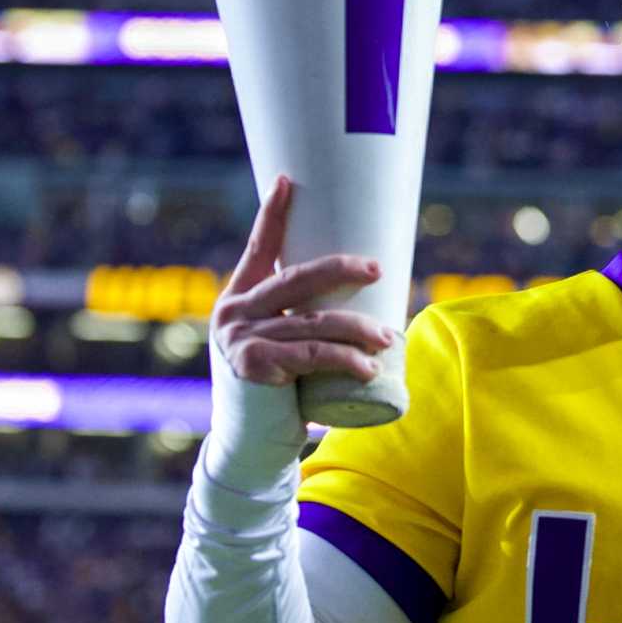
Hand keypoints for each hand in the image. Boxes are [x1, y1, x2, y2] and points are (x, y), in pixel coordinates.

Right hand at [214, 176, 395, 388]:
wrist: (249, 442)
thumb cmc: (277, 390)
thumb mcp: (280, 346)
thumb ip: (299, 321)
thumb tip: (361, 296)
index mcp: (239, 298)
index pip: (259, 249)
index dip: (272, 215)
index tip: (287, 181)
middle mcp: (233, 312)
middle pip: (294, 278)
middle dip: (339, 269)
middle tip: (377, 269)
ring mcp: (240, 338)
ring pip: (312, 322)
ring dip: (357, 328)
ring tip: (389, 337)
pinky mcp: (253, 366)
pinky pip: (311, 355)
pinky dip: (345, 361)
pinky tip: (368, 368)